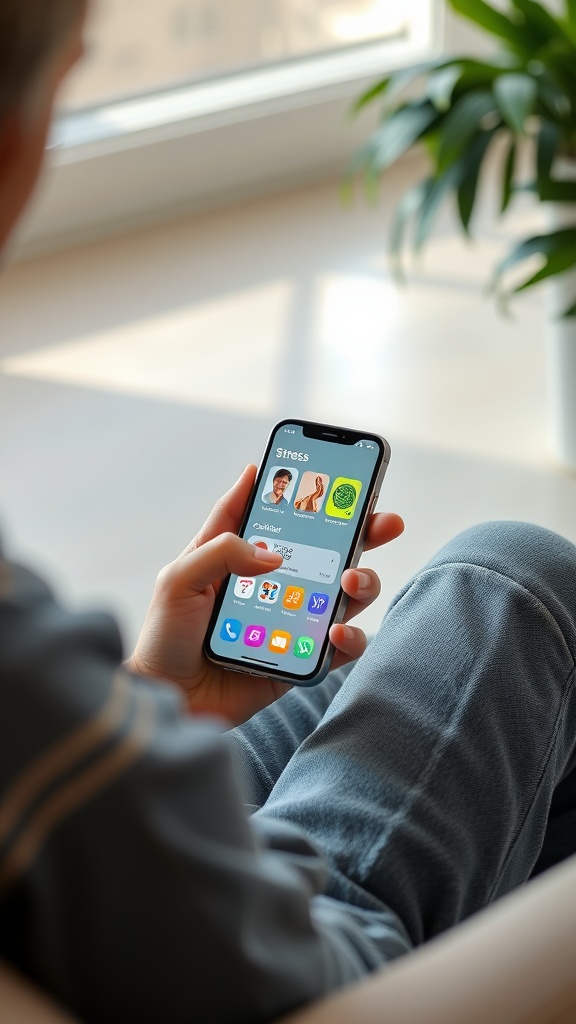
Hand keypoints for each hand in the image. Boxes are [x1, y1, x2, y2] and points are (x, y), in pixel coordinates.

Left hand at [127, 466, 403, 726]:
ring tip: (352, 578)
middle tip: (383, 521)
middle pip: (325, 548)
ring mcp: (292, 619)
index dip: (291, 486)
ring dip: (362, 580)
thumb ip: (222, 551)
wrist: (169, 702)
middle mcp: (271, 583)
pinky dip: (350, 636)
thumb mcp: (178, 581)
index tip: (319, 466)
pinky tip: (338, 631)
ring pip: (345, 592)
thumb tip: (275, 554)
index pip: (269, 511)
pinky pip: (341, 645)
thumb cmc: (164, 639)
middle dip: (361, 530)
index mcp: (236, 555)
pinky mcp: (301, 658)